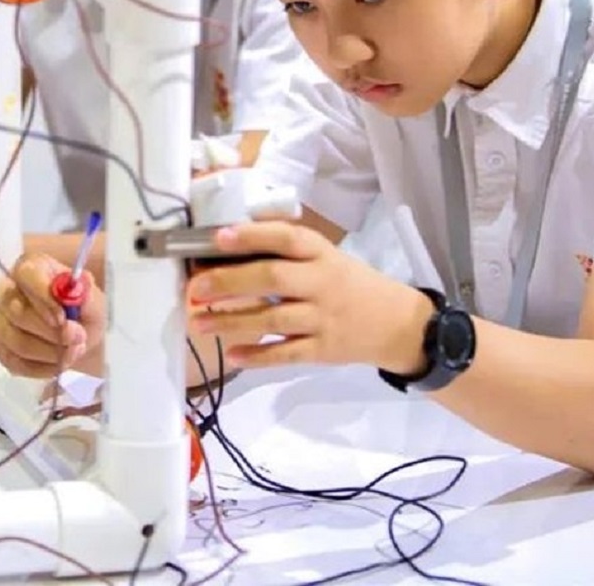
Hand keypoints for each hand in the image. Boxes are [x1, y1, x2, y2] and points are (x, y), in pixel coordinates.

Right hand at [0, 253, 104, 378]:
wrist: (78, 336)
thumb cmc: (82, 311)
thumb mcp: (93, 301)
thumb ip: (84, 296)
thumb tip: (72, 293)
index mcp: (30, 269)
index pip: (26, 275)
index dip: (43, 297)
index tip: (63, 317)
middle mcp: (6, 290)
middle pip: (17, 311)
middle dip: (51, 332)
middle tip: (79, 339)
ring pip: (16, 341)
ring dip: (50, 352)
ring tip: (74, 351)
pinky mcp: (0, 347)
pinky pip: (16, 363)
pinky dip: (43, 368)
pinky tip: (59, 363)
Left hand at [186, 223, 433, 371]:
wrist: (397, 324)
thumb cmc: (349, 283)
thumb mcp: (326, 257)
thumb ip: (287, 251)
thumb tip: (230, 241)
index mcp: (321, 254)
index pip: (286, 238)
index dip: (252, 236)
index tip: (218, 237)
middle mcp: (322, 283)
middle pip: (273, 278)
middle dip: (230, 282)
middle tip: (196, 287)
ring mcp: (323, 319)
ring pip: (272, 319)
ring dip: (231, 321)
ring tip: (198, 323)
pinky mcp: (324, 351)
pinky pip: (286, 354)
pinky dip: (258, 356)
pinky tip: (232, 355)